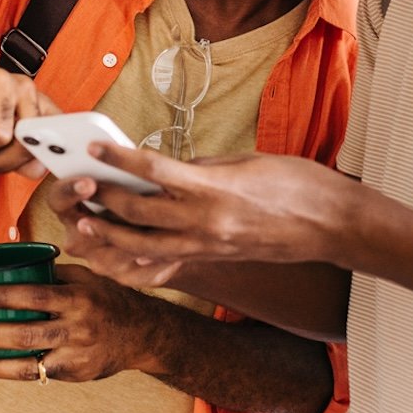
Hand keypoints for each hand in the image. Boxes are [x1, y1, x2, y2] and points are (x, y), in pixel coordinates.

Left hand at [0, 264, 171, 382]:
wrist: (142, 334)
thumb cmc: (107, 299)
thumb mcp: (85, 278)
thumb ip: (52, 275)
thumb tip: (11, 264)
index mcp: (79, 298)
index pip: (37, 296)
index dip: (7, 296)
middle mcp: (79, 328)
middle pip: (28, 333)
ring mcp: (77, 355)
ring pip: (29, 363)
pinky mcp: (75, 374)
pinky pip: (37, 374)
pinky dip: (10, 371)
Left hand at [55, 145, 358, 269]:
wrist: (333, 224)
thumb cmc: (296, 184)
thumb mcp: (244, 162)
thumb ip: (200, 168)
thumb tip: (165, 168)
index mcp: (214, 188)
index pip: (153, 171)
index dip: (119, 159)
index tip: (94, 146)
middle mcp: (206, 222)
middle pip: (137, 213)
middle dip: (103, 200)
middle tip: (79, 186)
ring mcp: (208, 246)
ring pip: (142, 247)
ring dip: (109, 237)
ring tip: (84, 224)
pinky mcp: (214, 259)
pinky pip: (165, 265)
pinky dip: (137, 262)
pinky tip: (118, 255)